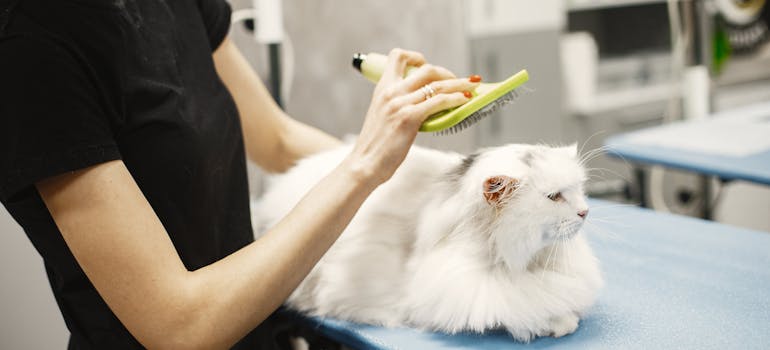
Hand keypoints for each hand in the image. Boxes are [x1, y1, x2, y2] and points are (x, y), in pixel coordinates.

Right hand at [344, 48, 479, 185]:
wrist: (365, 164)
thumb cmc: (375, 146)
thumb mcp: (382, 116)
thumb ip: (398, 105)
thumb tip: (423, 104)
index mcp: (382, 88)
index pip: (398, 56)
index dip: (416, 57)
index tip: (427, 66)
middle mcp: (391, 91)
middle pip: (427, 69)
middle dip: (448, 73)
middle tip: (459, 82)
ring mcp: (400, 104)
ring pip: (438, 84)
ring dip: (460, 84)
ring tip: (473, 86)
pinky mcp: (409, 118)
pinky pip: (438, 102)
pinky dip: (455, 99)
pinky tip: (464, 101)